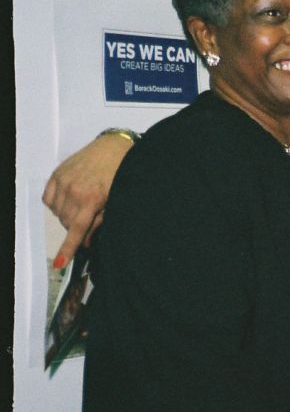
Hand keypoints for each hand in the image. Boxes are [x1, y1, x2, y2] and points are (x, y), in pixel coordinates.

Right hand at [42, 133, 132, 267]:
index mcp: (91, 198)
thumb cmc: (120, 174)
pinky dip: (56, 203)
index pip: (77, 230)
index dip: (68, 248)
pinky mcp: (56, 174)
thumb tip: (88, 243)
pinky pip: (48, 199)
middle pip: (67, 223)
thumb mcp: (116, 200)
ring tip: (82, 205)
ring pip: (57, 212)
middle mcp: (73, 190)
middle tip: (89, 217)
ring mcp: (62, 181)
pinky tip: (68, 198)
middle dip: (77, 226)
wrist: (113, 147)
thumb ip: (101, 222)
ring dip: (67, 215)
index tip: (59, 263)